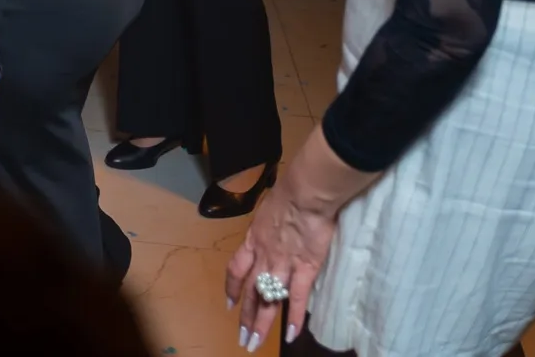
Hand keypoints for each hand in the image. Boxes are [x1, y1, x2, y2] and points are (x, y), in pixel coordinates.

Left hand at [224, 177, 339, 351]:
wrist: (305, 193)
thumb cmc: (288, 194)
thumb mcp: (267, 209)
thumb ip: (268, 225)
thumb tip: (271, 227)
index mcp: (253, 241)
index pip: (236, 270)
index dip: (231, 289)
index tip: (229, 304)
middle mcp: (263, 257)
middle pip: (249, 292)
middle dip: (244, 316)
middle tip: (241, 337)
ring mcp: (282, 265)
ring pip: (267, 300)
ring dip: (260, 324)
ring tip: (254, 343)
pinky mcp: (304, 268)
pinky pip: (297, 298)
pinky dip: (293, 317)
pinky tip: (290, 334)